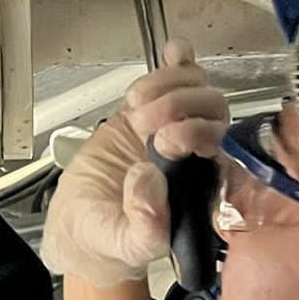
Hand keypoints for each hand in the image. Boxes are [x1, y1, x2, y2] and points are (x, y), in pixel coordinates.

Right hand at [43, 41, 228, 286]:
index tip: (163, 143)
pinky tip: (170, 54)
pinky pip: (177, 78)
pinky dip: (178, 60)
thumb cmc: (107, 240)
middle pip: (213, 109)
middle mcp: (193, 154)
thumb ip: (145, 228)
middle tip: (144, 121)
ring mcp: (173, 127)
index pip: (219, 147)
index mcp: (199, 187)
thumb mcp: (125, 246)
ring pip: (196, 88)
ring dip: (168, 83)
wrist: (78, 225)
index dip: (196, 134)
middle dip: (181, 105)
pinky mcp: (149, 111)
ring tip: (135, 103)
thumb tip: (151, 178)